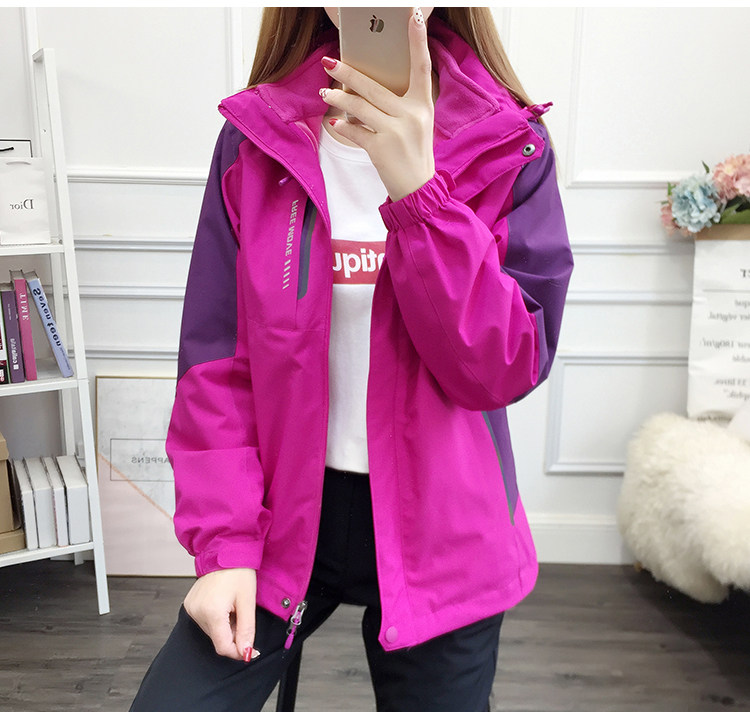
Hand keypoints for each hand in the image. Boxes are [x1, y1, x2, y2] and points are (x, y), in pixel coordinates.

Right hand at [183, 567, 258, 660]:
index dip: (237, 651)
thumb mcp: (248, 601)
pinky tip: (223, 604)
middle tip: (242, 615)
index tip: (249, 650)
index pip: (222, 647)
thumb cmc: (238, 572)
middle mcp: (197, 612)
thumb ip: (246, 630)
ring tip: (232, 606)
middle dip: (233, 634)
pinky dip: (216, 619)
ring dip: (225, 626)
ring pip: (212, 631)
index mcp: (211, 612)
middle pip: (217, 639)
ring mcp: (191, 608)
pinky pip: (205, 621)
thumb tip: (245, 653)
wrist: (225, 551)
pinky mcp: (189, 604)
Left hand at [319, 7, 435, 201]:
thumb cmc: (414, 153)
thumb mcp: (417, 124)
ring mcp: (396, 131)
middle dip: (348, 73)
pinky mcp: (381, 148)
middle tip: (330, 61)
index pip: (422, 65)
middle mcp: (411, 115)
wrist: (417, 188)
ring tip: (325, 92)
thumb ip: (400, 104)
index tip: (412, 15)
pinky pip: (355, 130)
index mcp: (423, 104)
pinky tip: (335, 122)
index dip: (418, 40)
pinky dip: (343, 126)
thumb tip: (365, 87)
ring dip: (338, 98)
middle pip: (374, 86)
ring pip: (360, 106)